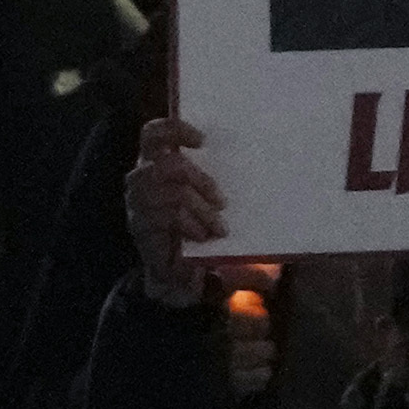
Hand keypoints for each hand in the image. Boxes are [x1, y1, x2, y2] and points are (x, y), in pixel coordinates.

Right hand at [124, 114, 227, 307]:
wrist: (187, 278)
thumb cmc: (205, 232)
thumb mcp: (216, 205)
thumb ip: (227, 186)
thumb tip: (270, 166)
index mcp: (157, 164)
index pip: (153, 134)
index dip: (174, 130)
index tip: (202, 140)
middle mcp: (142, 179)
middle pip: (164, 163)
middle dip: (198, 178)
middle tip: (222, 201)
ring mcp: (138, 204)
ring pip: (169, 191)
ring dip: (198, 208)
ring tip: (218, 227)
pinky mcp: (141, 228)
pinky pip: (166, 217)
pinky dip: (189, 225)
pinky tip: (202, 236)